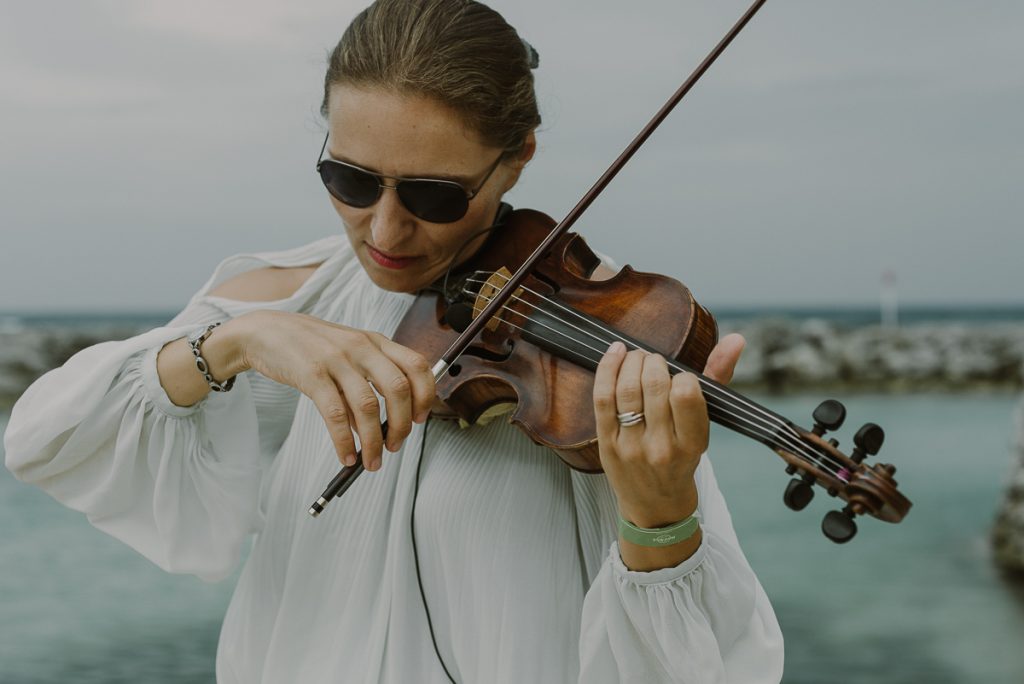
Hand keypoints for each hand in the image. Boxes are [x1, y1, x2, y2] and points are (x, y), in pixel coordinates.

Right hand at [235, 310, 434, 470]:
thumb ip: (366, 383)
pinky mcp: (311, 374)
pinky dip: (344, 442)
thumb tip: (379, 428)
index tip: (419, 419)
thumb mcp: (347, 352)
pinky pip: (335, 415)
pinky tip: (346, 455)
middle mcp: (361, 347)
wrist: (266, 332)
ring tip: (371, 461)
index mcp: (375, 341)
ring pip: (368, 406)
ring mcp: (336, 359)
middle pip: (398, 389)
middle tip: (395, 446)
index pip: (417, 365)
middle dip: (401, 425)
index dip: (425, 395)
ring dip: (373, 441)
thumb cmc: (310, 346)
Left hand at [593, 333, 745, 528]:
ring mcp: (631, 446)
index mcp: (692, 443)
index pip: (686, 394)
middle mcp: (661, 447)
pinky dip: (607, 369)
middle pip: (654, 385)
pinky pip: (602, 398)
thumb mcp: (705, 426)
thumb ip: (718, 379)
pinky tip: (614, 354)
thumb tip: (737, 339)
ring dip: (632, 362)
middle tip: (654, 360)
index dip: (682, 375)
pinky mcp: (607, 443)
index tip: (680, 376)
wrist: (656, 506)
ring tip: (637, 358)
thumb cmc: (683, 458)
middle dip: (653, 362)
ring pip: (627, 389)